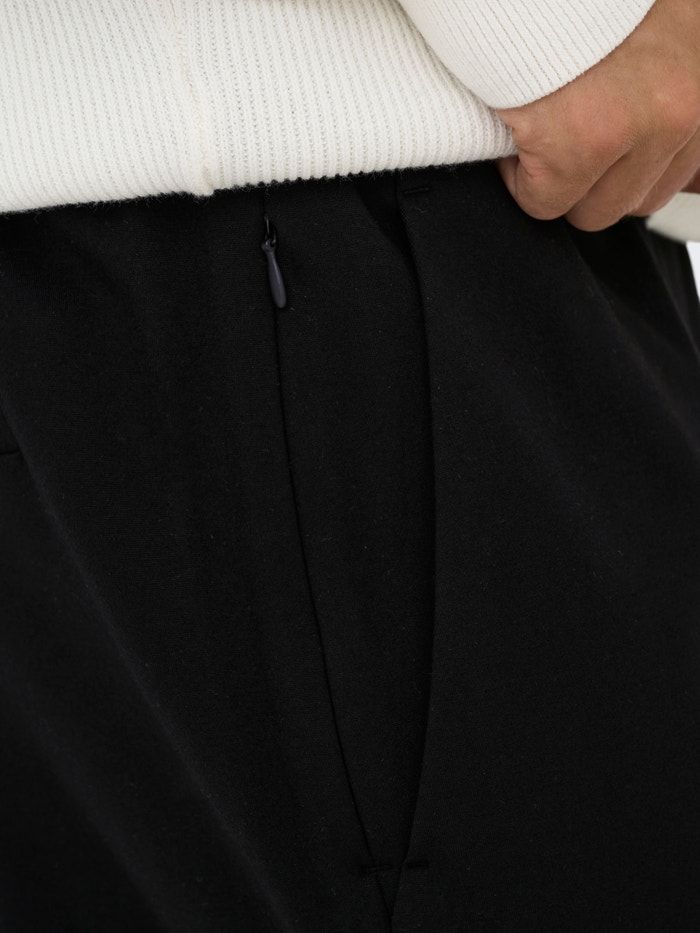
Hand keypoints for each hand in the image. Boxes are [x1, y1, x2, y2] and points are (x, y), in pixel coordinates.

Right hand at [494, 0, 699, 230]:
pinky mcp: (577, 145)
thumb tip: (689, 177)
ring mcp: (632, 127)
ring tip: (545, 129)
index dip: (628, 160)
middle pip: (638, 197)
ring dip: (561, 183)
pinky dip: (519, 179)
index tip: (603, 137)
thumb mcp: (661, 32)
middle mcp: (684, 105)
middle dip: (595, 178)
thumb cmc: (583, 0)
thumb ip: (674, 94)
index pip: (682, 169)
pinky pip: (544, 203)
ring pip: (593, 210)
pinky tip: (518, 130)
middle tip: (567, 131)